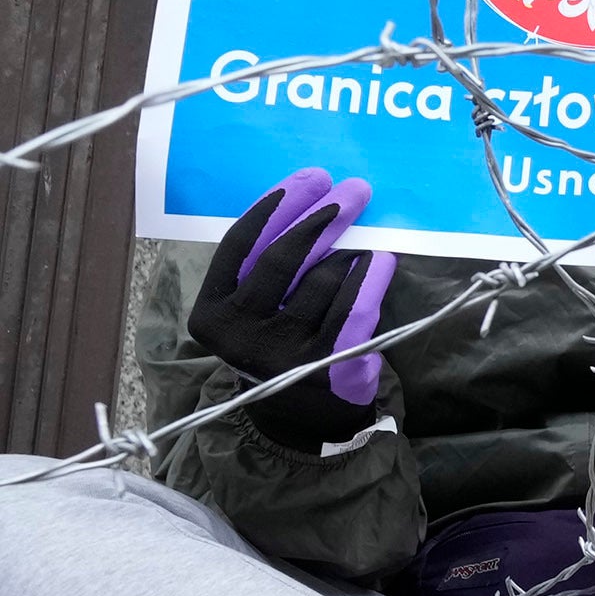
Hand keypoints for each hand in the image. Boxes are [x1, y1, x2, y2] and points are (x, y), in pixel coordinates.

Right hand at [187, 167, 396, 450]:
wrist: (303, 416)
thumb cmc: (279, 342)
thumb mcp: (255, 308)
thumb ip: (263, 264)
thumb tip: (305, 197)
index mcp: (212, 313)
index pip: (241, 245)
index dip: (276, 206)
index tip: (308, 179)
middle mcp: (240, 334)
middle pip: (284, 257)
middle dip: (322, 215)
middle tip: (353, 189)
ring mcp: (283, 353)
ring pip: (324, 280)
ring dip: (350, 251)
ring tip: (365, 236)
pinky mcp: (327, 366)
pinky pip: (355, 308)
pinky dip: (371, 278)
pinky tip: (382, 259)